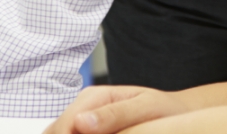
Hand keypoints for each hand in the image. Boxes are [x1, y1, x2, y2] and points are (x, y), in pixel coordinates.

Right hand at [43, 86, 190, 133]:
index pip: (65, 126)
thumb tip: (81, 122)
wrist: (171, 112)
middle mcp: (82, 106)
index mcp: (94, 96)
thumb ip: (115, 114)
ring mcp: (80, 120)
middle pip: (56, 131)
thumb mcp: (145, 108)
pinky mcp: (83, 130)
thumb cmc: (161, 109)